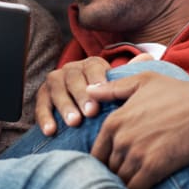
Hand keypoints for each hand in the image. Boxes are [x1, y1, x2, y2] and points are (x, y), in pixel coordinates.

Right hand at [34, 53, 156, 135]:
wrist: (82, 108)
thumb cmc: (105, 99)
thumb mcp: (116, 86)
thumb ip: (128, 74)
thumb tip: (147, 57)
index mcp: (91, 65)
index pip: (93, 68)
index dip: (97, 82)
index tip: (103, 99)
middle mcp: (71, 69)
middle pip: (74, 79)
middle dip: (81, 96)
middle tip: (90, 113)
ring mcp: (55, 81)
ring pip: (57, 90)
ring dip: (65, 106)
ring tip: (74, 123)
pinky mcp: (42, 95)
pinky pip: (41, 105)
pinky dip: (45, 118)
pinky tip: (51, 130)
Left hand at [84, 73, 188, 188]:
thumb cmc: (178, 93)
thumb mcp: (143, 82)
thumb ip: (113, 89)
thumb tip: (88, 91)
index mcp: (114, 121)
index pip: (96, 153)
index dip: (102, 165)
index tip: (112, 171)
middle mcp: (121, 139)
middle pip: (106, 170)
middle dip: (111, 179)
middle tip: (118, 188)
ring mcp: (137, 154)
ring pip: (119, 182)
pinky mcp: (154, 167)